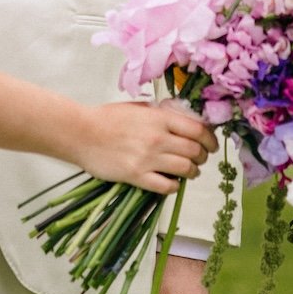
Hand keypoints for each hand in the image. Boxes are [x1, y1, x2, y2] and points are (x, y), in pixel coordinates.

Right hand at [74, 100, 216, 192]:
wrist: (81, 133)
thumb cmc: (107, 117)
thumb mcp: (138, 108)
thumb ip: (160, 115)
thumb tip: (182, 122)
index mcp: (159, 118)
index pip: (197, 130)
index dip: (210, 139)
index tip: (211, 145)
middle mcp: (158, 138)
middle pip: (195, 151)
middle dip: (202, 157)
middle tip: (200, 159)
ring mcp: (148, 158)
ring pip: (186, 169)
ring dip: (192, 172)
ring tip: (189, 171)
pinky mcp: (137, 176)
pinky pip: (167, 186)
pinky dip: (175, 186)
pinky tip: (172, 183)